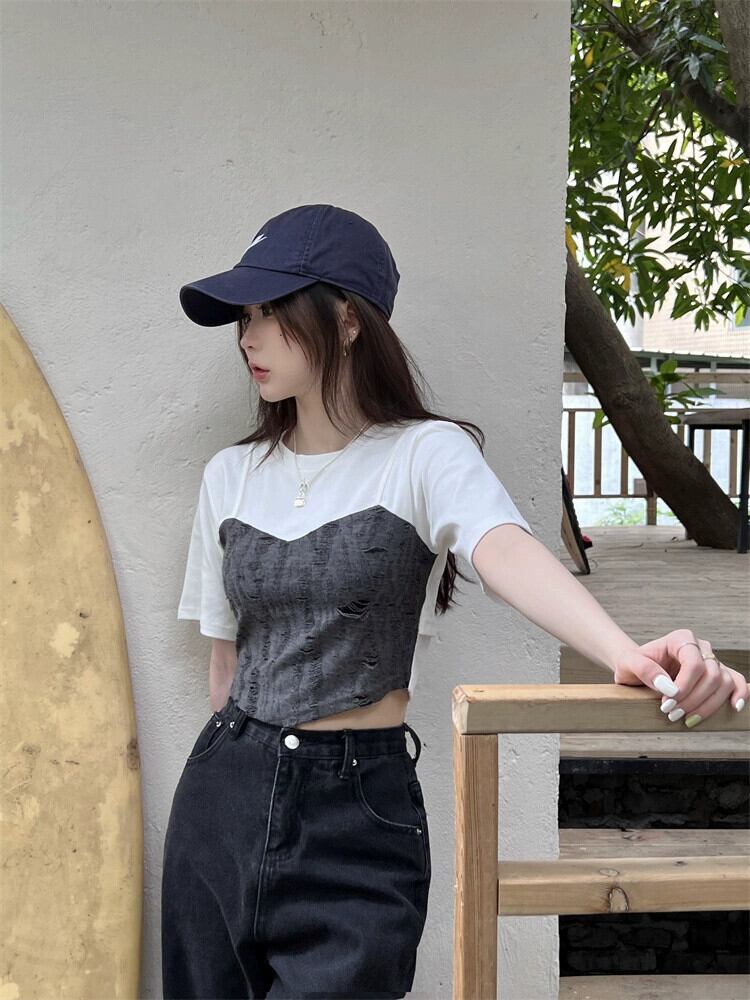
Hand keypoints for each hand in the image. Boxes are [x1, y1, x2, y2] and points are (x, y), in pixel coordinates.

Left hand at [611, 629, 747, 727]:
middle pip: (711, 675)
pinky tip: (734, 707)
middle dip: (693, 699)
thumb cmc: (634, 663)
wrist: (638, 667)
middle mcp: (700, 647)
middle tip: (671, 713)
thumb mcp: (629, 664)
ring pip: (723, 682)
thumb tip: (668, 686)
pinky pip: (736, 681)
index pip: (694, 663)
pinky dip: (740, 693)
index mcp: (681, 639)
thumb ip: (644, 670)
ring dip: (707, 705)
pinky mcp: (718, 674)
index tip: (667, 702)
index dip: (685, 686)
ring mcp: (711, 660)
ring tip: (685, 718)